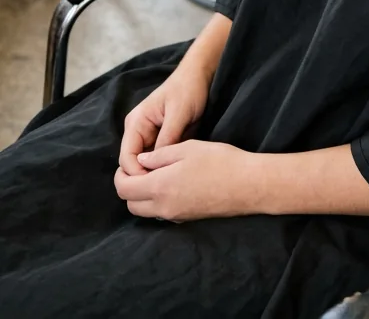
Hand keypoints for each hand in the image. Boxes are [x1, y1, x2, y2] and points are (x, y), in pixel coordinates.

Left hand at [114, 140, 260, 221]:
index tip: (131, 161)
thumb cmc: (219, 161)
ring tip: (157, 174)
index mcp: (160, 187)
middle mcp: (163, 207)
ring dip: (143, 196)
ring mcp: (175, 216)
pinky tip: (173, 184)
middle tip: (141, 168)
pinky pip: (162, 213)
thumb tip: (141, 160)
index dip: (121, 175)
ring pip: (145, 211)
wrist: (247, 185)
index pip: (124, 189)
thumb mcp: (188, 148)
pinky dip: (158, 202)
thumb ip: (160, 155)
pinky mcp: (187, 219)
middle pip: (131, 204)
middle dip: (129, 187)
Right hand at [119, 64, 210, 176]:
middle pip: (133, 164)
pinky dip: (163, 168)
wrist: (199, 76)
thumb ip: (167, 138)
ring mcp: (148, 136)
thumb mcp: (179, 114)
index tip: (155, 186)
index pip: (127, 158)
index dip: (137, 175)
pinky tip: (175, 175)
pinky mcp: (161, 140)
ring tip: (170, 186)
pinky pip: (157, 159)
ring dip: (154, 174)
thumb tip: (157, 166)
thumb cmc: (188, 90)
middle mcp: (138, 132)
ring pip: (145, 164)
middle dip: (145, 178)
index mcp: (136, 123)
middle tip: (164, 190)